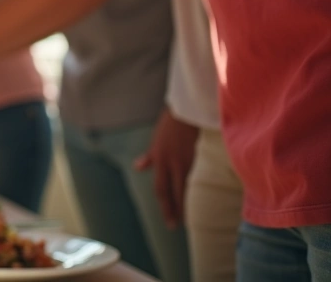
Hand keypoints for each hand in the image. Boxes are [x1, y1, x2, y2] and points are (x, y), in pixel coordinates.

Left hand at [134, 107, 198, 227]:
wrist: (186, 109)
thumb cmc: (171, 123)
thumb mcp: (156, 141)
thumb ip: (149, 157)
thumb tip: (138, 167)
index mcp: (159, 158)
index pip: (160, 188)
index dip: (164, 204)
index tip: (168, 217)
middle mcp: (169, 162)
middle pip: (169, 192)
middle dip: (172, 210)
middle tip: (174, 226)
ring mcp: (183, 160)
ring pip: (182, 188)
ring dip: (183, 205)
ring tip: (186, 220)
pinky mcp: (197, 156)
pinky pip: (195, 178)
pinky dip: (195, 191)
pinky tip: (199, 201)